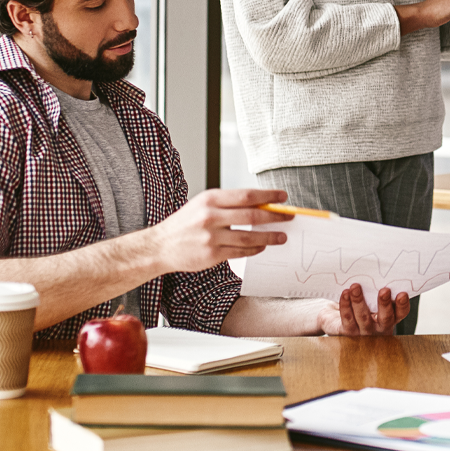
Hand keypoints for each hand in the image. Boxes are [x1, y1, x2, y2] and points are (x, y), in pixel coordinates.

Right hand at [147, 188, 294, 273]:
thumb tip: (261, 204)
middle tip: (289, 216)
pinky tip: (263, 246)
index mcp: (211, 198)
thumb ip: (229, 203)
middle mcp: (211, 216)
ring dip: (269, 236)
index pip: (247, 195)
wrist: (161, 245)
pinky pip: (240, 252)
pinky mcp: (212, 255)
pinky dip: (254, 249)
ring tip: (282, 235)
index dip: (268, 196)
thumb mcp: (204, 204)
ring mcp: (211, 237)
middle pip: (252, 215)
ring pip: (249, 237)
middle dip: (274, 216)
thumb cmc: (186, 222)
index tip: (283, 197)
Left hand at [316, 285, 409, 335]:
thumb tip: (378, 268)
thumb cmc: (360, 301)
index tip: (402, 294)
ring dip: (359, 301)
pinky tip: (345, 293)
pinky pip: (347, 318)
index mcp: (389, 317)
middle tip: (384, 291)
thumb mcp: (371, 295)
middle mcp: (379, 327)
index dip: (403, 305)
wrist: (336, 315)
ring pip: (363, 318)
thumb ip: (376, 288)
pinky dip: (346, 305)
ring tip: (355, 287)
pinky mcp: (347, 332)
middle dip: (385, 304)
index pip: (400, 313)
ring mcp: (363, 332)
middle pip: (386, 318)